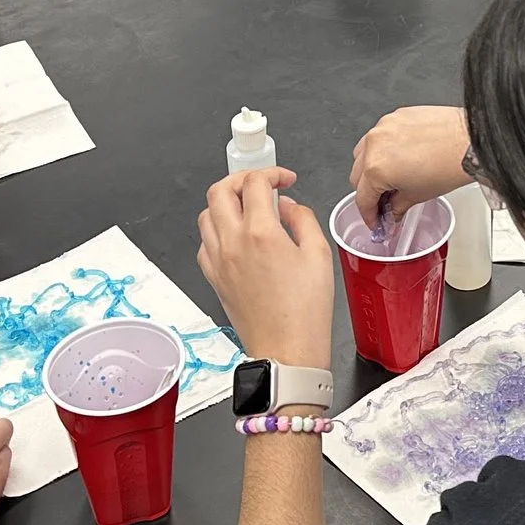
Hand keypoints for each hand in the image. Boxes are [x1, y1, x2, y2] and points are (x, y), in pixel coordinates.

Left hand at [196, 168, 332, 367]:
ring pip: (206, 214)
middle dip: (240, 179)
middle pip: (219, 190)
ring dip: (226, 204)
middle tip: (260, 186)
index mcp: (260, 233)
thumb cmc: (306, 312)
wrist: (287, 351)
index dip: (272, 174)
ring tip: (247, 209)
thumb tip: (288, 206)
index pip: (255, 182)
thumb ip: (303, 219)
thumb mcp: (319, 255)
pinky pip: (205, 243)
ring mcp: (218, 261)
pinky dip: (217, 231)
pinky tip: (237, 238)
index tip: (284, 180)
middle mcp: (232, 243)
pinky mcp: (214, 278)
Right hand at [349, 105, 472, 221]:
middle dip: (369, 192)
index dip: (369, 216)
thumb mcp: (418, 196)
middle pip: (357, 175)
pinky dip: (385, 148)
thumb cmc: (450, 165)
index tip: (376, 220)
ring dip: (372, 168)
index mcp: (376, 168)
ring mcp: (384, 127)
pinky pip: (380, 135)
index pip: (362, 198)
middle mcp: (374, 144)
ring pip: (364, 152)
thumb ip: (397, 207)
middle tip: (385, 203)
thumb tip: (392, 213)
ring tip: (393, 178)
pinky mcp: (396, 115)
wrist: (471, 141)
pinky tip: (402, 158)